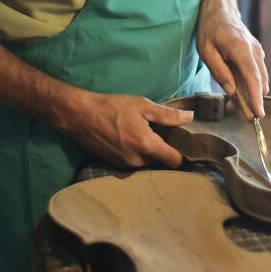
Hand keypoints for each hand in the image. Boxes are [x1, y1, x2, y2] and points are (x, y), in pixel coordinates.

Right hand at [59, 91, 192, 169]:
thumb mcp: (142, 106)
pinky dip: (137, 153)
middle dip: (165, 150)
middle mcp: (137, 161)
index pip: (174, 161)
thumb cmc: (112, 108)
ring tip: (147, 134)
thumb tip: (190, 117)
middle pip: (161, 163)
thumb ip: (167, 115)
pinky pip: (135, 162)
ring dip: (150, 152)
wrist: (80, 116)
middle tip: (165, 134)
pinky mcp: (115, 165)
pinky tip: (132, 138)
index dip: (182, 153)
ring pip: (147, 163)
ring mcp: (124, 165)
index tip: (183, 142)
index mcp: (146, 146)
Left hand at [196, 0, 267, 116]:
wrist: (221, 8)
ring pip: (261, 79)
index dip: (256, 98)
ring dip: (252, 92)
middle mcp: (255, 51)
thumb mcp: (206, 51)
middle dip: (253, 100)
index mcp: (241, 49)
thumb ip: (219, 72)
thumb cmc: (210, 28)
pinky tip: (237, 87)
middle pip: (261, 82)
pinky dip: (251, 83)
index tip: (259, 114)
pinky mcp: (257, 53)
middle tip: (238, 112)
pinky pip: (258, 73)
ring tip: (235, 101)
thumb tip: (232, 91)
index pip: (253, 78)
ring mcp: (258, 51)